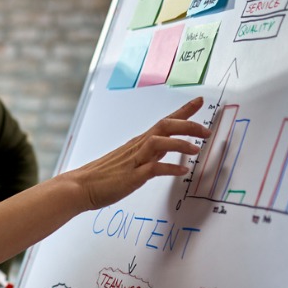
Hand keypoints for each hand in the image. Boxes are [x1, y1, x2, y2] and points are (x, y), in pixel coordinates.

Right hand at [66, 97, 210, 210]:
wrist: (79, 186)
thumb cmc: (102, 176)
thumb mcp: (130, 161)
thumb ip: (148, 156)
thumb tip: (165, 154)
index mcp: (138, 143)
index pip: (164, 122)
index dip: (183, 111)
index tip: (199, 101)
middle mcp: (137, 147)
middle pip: (165, 126)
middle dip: (188, 125)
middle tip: (207, 130)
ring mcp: (134, 161)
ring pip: (159, 143)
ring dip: (180, 144)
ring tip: (197, 149)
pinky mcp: (131, 176)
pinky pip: (153, 169)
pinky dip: (169, 168)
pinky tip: (182, 171)